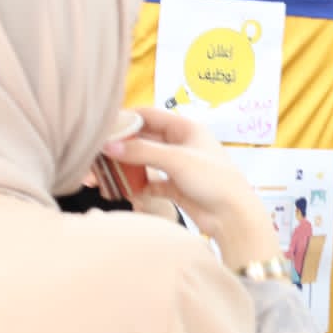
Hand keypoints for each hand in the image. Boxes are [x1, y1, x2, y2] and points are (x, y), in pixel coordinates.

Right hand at [101, 106, 276, 268]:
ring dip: (127, 166)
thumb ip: (141, 151)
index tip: (103, 127)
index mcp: (186, 128)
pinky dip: (138, 185)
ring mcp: (178, 167)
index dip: (126, 119)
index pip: (149, 115)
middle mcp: (181, 144)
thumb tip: (109, 145)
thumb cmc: (214, 181)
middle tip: (98, 153)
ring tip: (105, 173)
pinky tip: (125, 189)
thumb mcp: (176, 160)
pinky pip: (150, 182)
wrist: (233, 217)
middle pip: (144, 138)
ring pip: (145, 161)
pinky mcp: (176, 188)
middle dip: (122, 145)